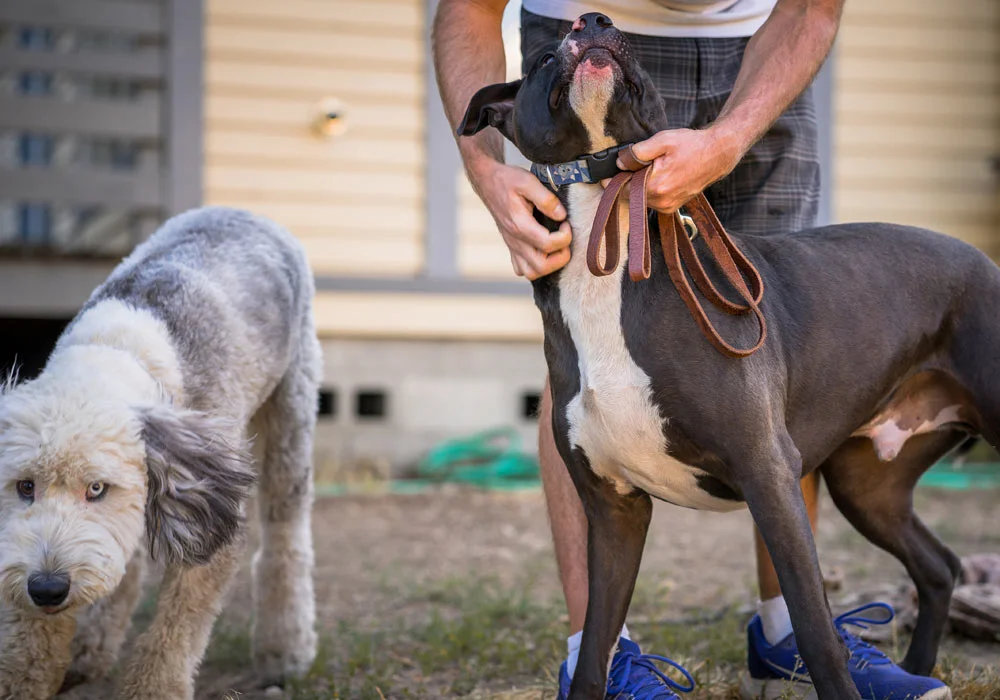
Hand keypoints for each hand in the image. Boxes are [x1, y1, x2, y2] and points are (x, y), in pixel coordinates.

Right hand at [467, 159, 571, 279]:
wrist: (487, 182)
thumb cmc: (507, 180)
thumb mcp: (528, 181)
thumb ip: (546, 199)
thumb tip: (561, 216)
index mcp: (520, 225)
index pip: (548, 244)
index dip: (565, 236)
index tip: (566, 222)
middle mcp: (515, 240)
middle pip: (541, 266)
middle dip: (560, 256)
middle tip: (564, 237)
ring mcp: (512, 246)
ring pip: (531, 273)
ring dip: (549, 265)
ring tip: (556, 247)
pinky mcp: (511, 247)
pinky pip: (522, 269)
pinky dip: (535, 266)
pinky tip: (542, 251)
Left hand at [620, 127, 741, 212]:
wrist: (717, 154)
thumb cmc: (692, 145)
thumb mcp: (663, 140)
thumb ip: (638, 152)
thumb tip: (619, 162)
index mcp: (656, 185)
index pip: (623, 188)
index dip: (612, 180)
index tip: (605, 174)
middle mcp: (661, 200)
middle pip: (630, 195)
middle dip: (627, 181)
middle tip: (628, 166)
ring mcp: (667, 206)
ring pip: (640, 199)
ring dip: (638, 186)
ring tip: (649, 169)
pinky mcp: (672, 207)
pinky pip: (652, 201)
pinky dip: (649, 191)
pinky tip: (657, 177)